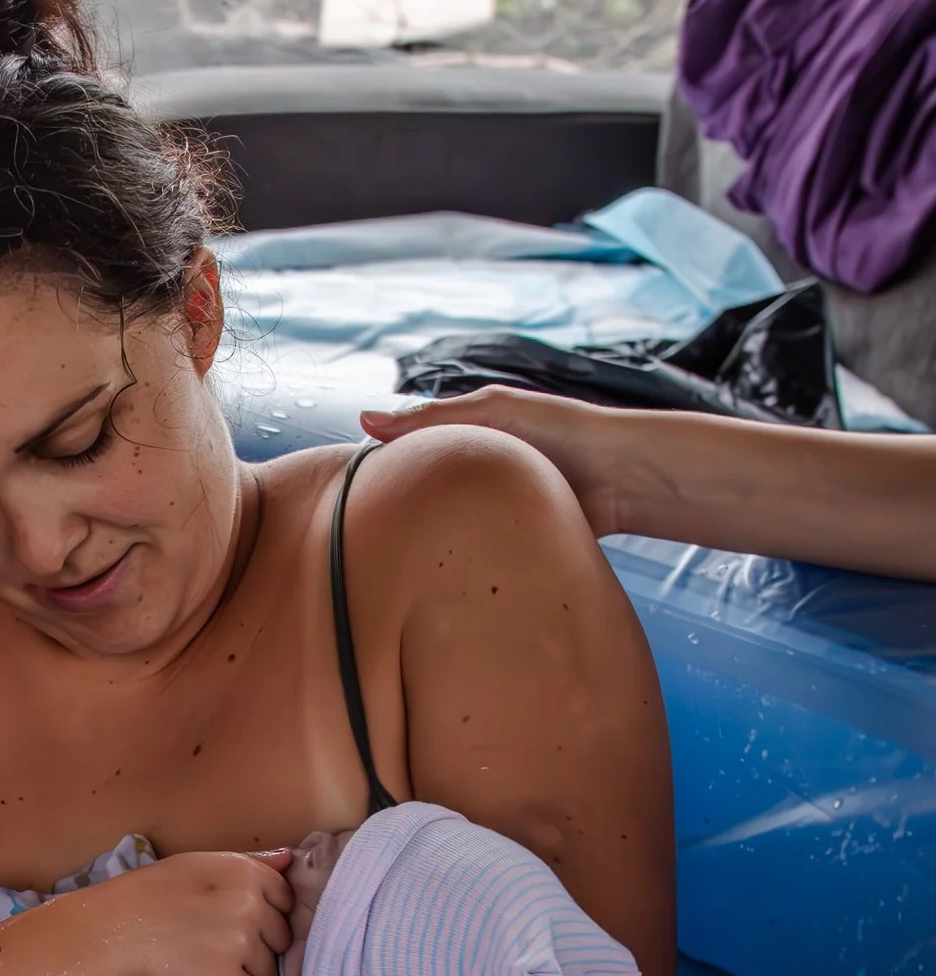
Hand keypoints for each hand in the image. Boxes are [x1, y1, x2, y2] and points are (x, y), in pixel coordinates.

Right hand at [99, 849, 294, 975]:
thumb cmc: (149, 893)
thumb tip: (290, 860)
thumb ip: (250, 864)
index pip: (286, 903)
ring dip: (243, 975)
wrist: (112, 929)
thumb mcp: (199, 864)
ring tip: (204, 965)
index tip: (231, 922)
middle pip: (279, 941)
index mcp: (247, 873)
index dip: (263, 917)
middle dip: (255, 947)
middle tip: (213, 945)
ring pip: (268, 972)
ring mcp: (242, 944)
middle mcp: (252, 905)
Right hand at [360, 389, 632, 535]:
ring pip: (448, 526)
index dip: (384, 470)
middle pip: (426, 496)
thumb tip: (364, 421)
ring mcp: (492, 509)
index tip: (352, 487)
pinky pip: (478, 550)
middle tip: (370, 526)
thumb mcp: (492, 412)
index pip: (413, 456)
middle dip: (405, 509)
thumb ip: (431, 419)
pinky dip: (465, 555)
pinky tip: (445, 563)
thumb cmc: (563, 430)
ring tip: (403, 550)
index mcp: (469, 443)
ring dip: (435, 536)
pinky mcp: (511, 539)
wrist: (624, 477)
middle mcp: (477, 477)